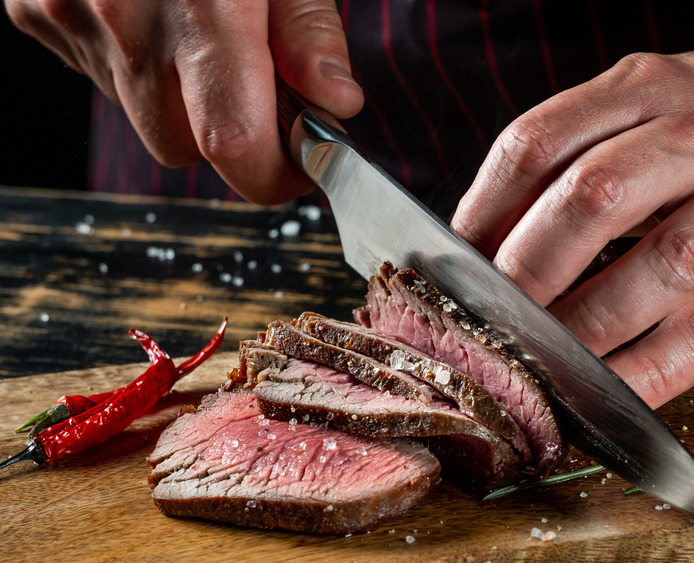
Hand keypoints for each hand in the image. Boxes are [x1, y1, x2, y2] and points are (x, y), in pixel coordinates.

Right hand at [5, 0, 362, 203]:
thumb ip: (307, 29)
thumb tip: (334, 102)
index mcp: (200, 9)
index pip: (233, 144)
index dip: (273, 174)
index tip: (299, 164)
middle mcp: (123, 22)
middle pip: (181, 146)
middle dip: (225, 133)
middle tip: (255, 86)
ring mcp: (66, 16)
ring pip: (137, 115)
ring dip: (175, 96)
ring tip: (194, 29)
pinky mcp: (33, 9)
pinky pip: (95, 72)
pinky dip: (129, 60)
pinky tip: (147, 10)